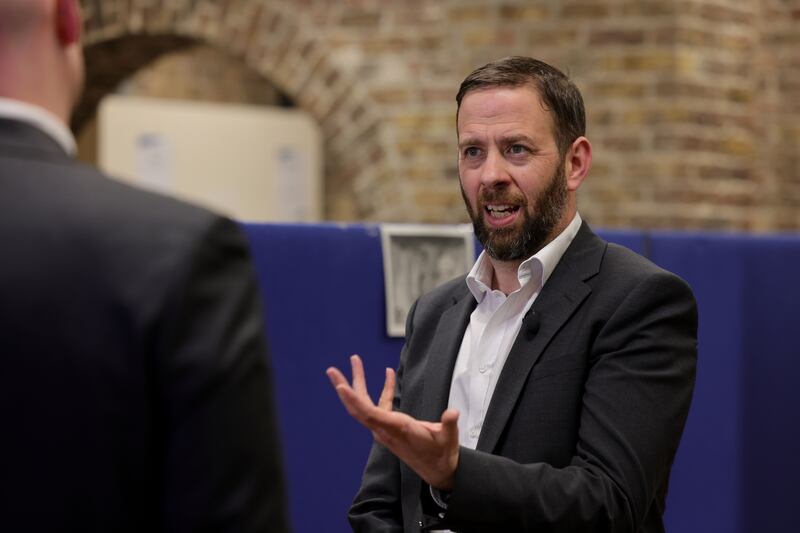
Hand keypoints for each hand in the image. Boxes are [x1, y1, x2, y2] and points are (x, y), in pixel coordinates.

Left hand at [326, 355, 459, 489]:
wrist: (439, 472)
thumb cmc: (442, 455)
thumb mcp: (448, 440)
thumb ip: (449, 425)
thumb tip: (453, 413)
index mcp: (397, 429)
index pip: (369, 413)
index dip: (354, 400)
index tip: (340, 386)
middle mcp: (386, 429)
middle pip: (358, 407)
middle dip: (344, 388)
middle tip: (331, 370)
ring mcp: (386, 428)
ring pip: (366, 404)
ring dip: (359, 383)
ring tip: (355, 361)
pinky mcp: (391, 426)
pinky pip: (381, 405)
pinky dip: (383, 389)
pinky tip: (388, 374)